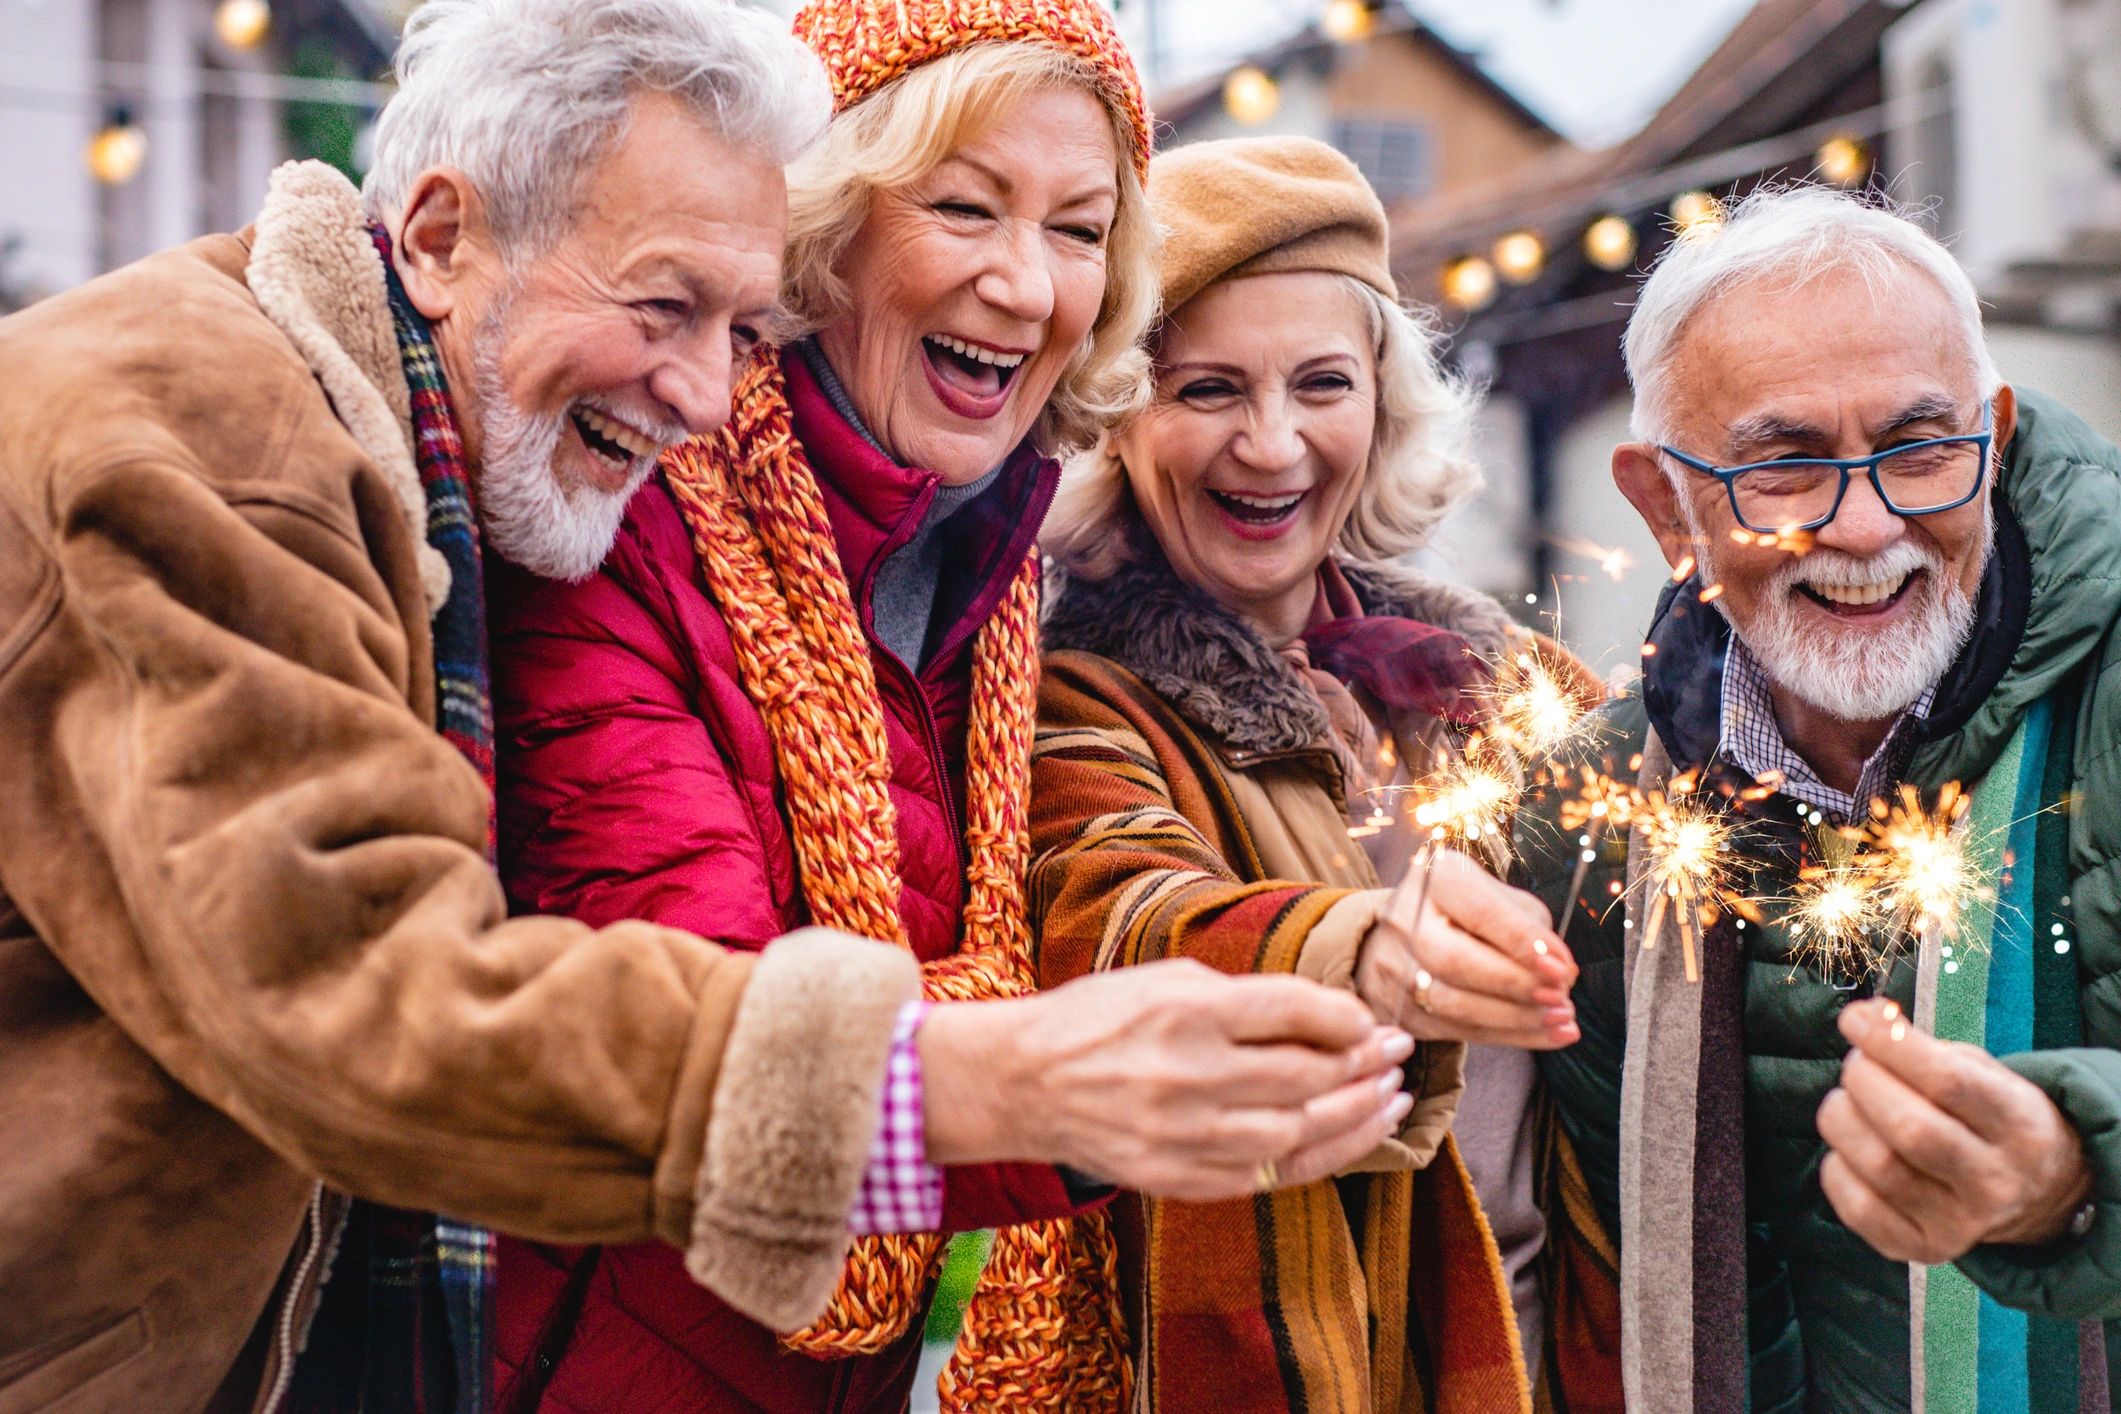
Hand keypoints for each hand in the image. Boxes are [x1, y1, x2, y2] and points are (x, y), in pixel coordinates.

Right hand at [920, 960, 1416, 1200]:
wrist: (1023, 1082)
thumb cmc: (1098, 1018)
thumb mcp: (1165, 977)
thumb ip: (1243, 996)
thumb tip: (1324, 1015)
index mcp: (1185, 1010)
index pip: (1295, 1011)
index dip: (1350, 1018)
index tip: (1376, 1020)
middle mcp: (1188, 1074)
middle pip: (1306, 1075)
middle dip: (1366, 1064)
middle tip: (1399, 1055)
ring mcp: (1183, 1134)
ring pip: (1298, 1134)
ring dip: (1356, 1116)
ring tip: (1390, 1099)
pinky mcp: (1178, 1178)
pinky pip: (1266, 1176)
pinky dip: (1315, 1158)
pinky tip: (1344, 1139)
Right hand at [1354, 848, 1577, 1048]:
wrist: (1404, 933)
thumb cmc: (1467, 912)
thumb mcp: (1498, 897)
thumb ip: (1530, 926)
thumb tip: (1561, 973)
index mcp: (1435, 879)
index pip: (1478, 912)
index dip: (1522, 942)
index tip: (1562, 966)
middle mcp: (1405, 920)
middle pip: (1455, 961)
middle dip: (1516, 983)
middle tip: (1561, 996)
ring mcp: (1394, 967)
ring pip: (1454, 1004)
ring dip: (1517, 1018)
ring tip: (1561, 1019)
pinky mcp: (1399, 1008)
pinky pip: (1458, 1030)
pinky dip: (1510, 1037)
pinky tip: (1547, 1035)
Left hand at [1818, 998, 2093, 1263]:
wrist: (2035, 1192)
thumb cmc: (1989, 1116)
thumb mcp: (1982, 1072)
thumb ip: (1925, 1046)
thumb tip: (1865, 1020)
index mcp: (2019, 1126)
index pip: (1948, 1082)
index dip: (1891, 1045)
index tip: (1855, 1019)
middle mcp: (1996, 1181)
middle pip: (1911, 1129)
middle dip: (1865, 1083)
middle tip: (1856, 1065)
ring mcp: (1962, 1223)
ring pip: (1880, 1167)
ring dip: (1844, 1121)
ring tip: (1846, 1101)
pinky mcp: (1925, 1248)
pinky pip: (1860, 1208)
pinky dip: (1837, 1169)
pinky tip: (1847, 1149)